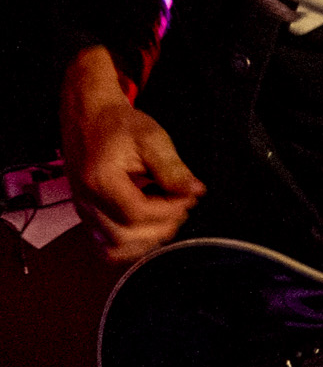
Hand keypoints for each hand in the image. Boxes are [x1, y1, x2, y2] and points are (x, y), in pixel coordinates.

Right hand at [58, 62, 200, 262]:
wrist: (88, 118)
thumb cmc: (121, 125)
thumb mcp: (152, 138)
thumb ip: (173, 168)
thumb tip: (196, 192)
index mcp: (99, 181)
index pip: (137, 214)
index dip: (169, 211)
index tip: (188, 197)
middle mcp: (85, 202)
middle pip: (125, 236)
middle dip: (161, 227)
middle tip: (181, 206)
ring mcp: (82, 212)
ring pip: (113, 248)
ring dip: (147, 240)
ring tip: (166, 216)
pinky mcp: (86, 216)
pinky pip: (105, 246)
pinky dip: (130, 245)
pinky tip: (150, 226)